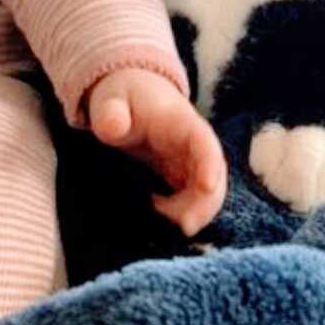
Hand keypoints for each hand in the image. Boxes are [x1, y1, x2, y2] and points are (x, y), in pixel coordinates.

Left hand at [87, 69, 226, 236]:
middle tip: (185, 227)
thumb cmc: (122, 97)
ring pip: (208, 190)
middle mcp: (193, 143)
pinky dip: (184, 212)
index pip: (203, 141)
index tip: (207, 187)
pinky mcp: (183, 176)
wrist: (128, 98)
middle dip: (206, 202)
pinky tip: (159, 212)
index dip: (209, 164)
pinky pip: (195, 198)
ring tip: (163, 218)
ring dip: (196, 211)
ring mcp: (191, 160)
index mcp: (180, 121)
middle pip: (214, 172)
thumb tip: (112, 127)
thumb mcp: (110, 99)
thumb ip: (110, 113)